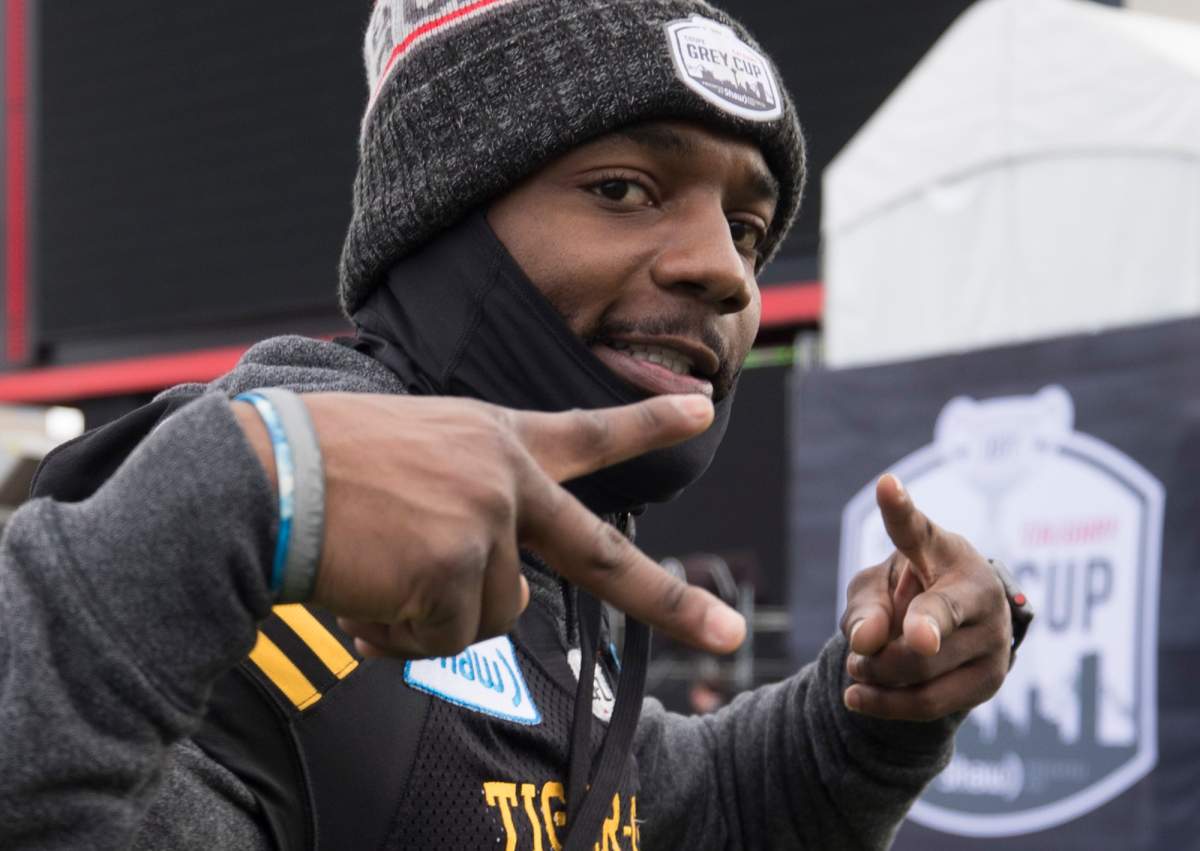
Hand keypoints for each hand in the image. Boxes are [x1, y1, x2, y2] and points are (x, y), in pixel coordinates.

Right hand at [234, 393, 744, 658]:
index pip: (585, 432)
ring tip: (380, 575)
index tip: (701, 411)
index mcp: (495, 440)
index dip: (645, 422)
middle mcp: (506, 478)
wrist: (262, 476)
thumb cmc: (325, 466)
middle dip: (668, 600)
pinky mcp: (459, 566)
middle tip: (727, 631)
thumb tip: (505, 603)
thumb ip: (475, 512)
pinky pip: (442, 637)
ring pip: (490, 615)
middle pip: (600, 555)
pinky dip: (402, 634)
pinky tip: (365, 594)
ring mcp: (488, 521)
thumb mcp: (417, 456)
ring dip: (434, 616)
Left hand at [839, 474, 1010, 720]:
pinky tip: (858, 698)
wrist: (954, 628)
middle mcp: (983, 592)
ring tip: (857, 671)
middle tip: (855, 653)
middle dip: (875, 651)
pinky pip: (932, 704)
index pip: (919, 531)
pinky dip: (887, 705)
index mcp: (948, 552)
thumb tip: (865, 643)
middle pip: (916, 633)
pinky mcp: (993, 680)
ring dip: (878, 678)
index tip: (885, 485)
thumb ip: (865, 608)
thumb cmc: (907, 593)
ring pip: (923, 673)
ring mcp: (995, 639)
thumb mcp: (875, 589)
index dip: (901, 511)